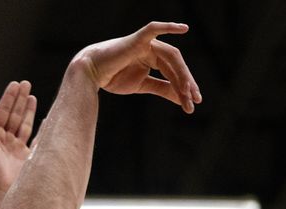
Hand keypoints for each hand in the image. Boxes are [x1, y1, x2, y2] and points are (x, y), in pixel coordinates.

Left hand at [0, 80, 37, 192]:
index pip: (1, 113)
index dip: (8, 99)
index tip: (15, 84)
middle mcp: (5, 142)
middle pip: (14, 116)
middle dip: (19, 100)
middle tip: (26, 83)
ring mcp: (17, 149)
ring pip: (24, 124)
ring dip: (28, 110)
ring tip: (32, 95)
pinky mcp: (28, 158)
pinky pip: (36, 139)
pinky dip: (41, 128)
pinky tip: (44, 118)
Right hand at [76, 22, 201, 112]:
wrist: (90, 74)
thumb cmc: (112, 78)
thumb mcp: (142, 86)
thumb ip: (162, 88)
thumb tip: (181, 98)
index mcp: (153, 59)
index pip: (173, 73)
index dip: (184, 88)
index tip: (192, 104)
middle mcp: (152, 50)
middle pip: (176, 65)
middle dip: (186, 83)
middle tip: (195, 100)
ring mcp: (146, 43)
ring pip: (171, 56)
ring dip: (181, 73)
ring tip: (187, 90)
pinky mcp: (137, 39)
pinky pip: (154, 29)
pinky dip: (168, 27)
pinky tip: (184, 28)